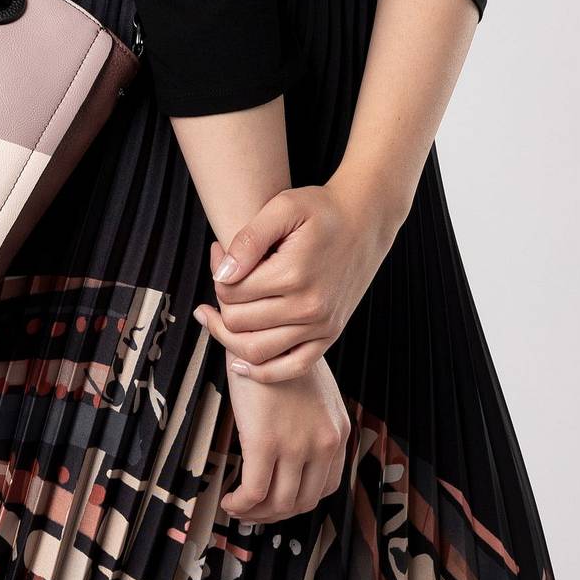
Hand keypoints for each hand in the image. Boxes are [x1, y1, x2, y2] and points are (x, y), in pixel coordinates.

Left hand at [199, 169, 404, 382]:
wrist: (366, 220)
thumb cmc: (322, 210)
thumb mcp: (283, 207)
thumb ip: (248, 239)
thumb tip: (222, 274)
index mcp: (293, 275)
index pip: (230, 293)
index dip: (216, 273)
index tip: (218, 252)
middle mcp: (309, 308)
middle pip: (238, 322)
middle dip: (219, 302)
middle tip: (220, 276)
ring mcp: (322, 326)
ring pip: (256, 351)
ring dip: (228, 336)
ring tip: (213, 316)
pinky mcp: (330, 335)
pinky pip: (291, 368)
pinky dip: (262, 372)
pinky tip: (239, 363)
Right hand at [219, 356, 350, 521]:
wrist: (263, 329)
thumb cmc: (279, 354)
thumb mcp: (309, 389)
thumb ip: (306, 420)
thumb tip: (286, 443)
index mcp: (337, 431)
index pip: (327, 486)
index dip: (299, 501)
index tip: (278, 500)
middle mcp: (323, 442)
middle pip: (304, 501)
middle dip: (275, 513)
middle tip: (253, 510)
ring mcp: (296, 444)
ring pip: (279, 502)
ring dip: (256, 513)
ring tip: (237, 506)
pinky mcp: (265, 441)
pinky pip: (253, 490)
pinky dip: (240, 503)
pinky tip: (228, 499)